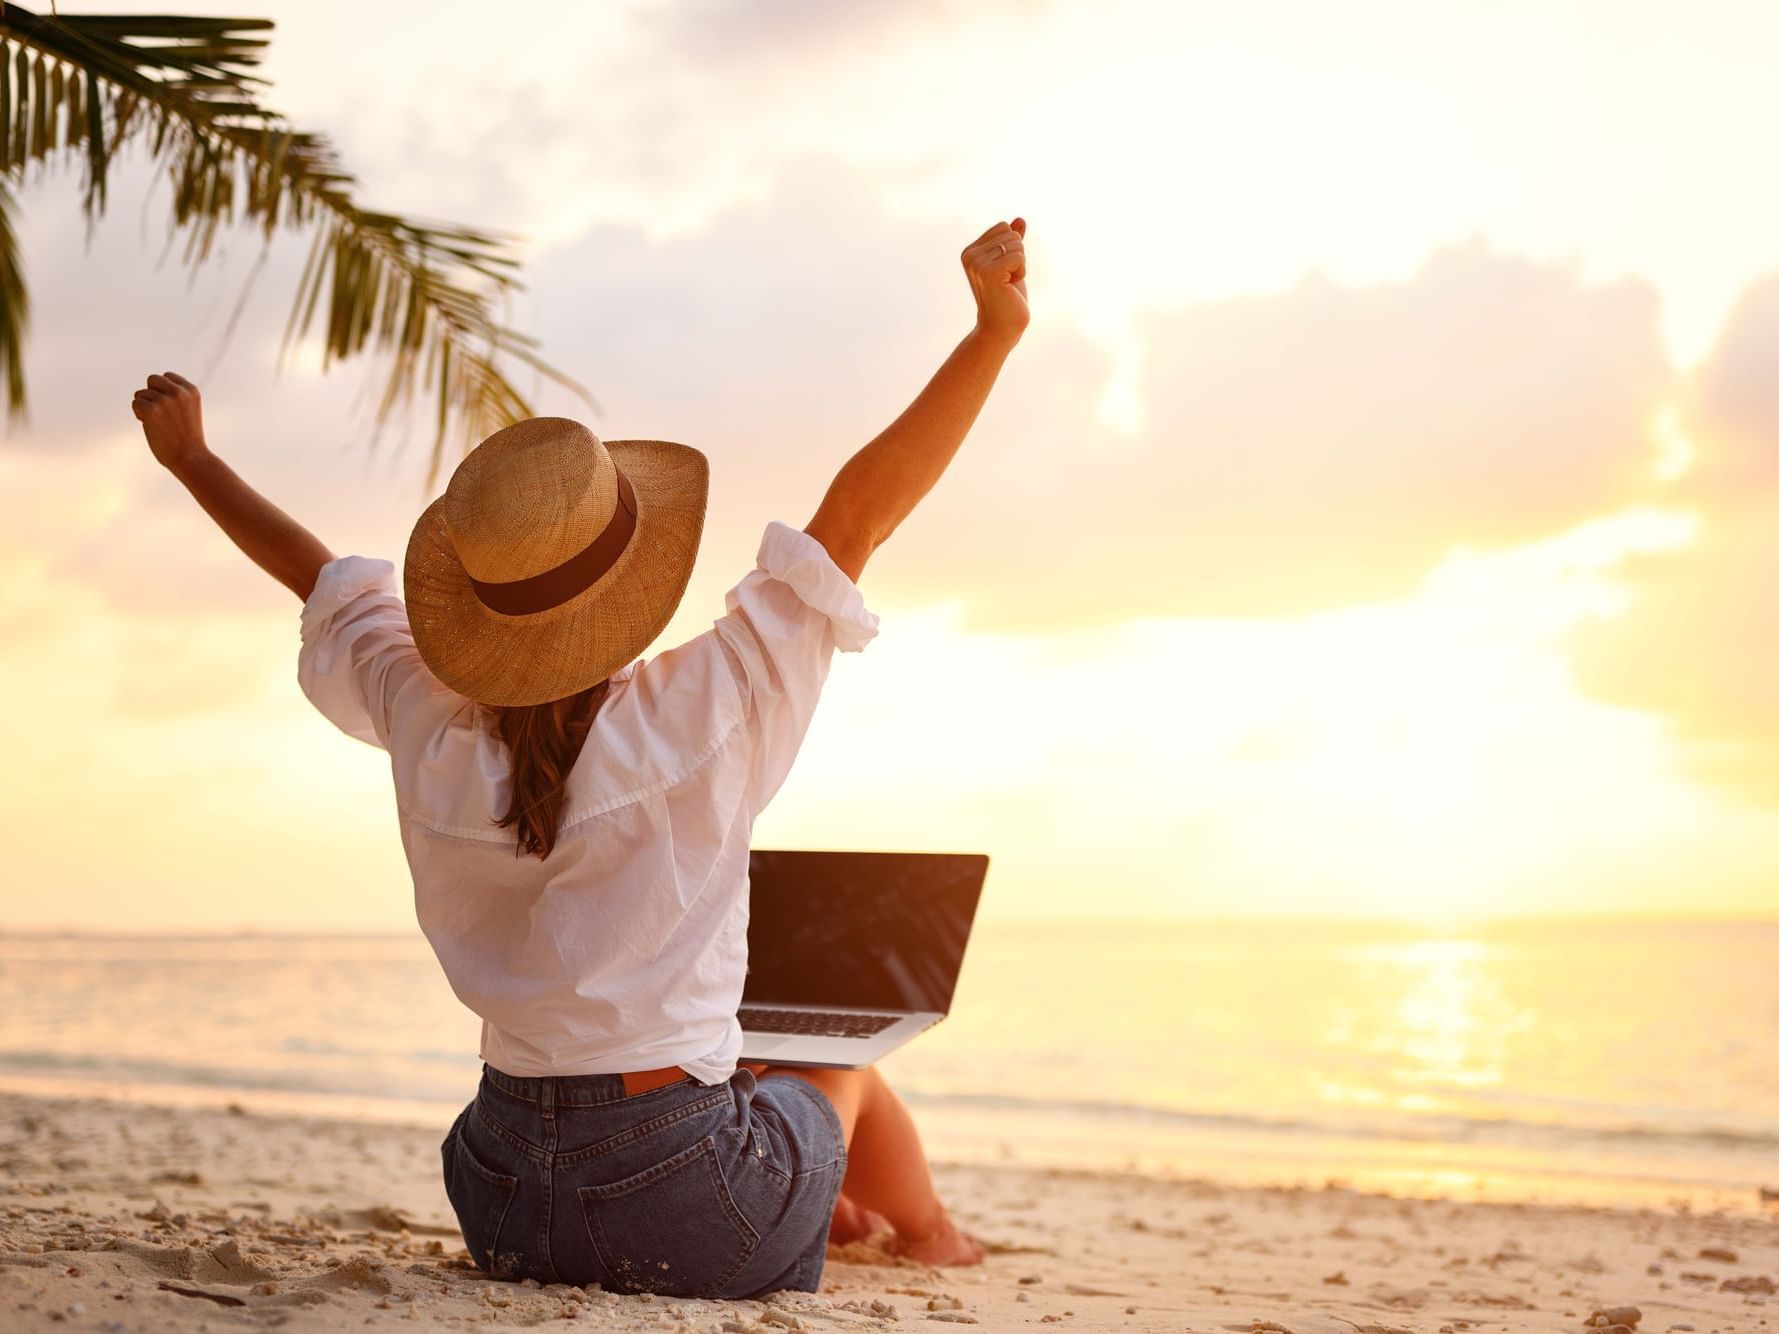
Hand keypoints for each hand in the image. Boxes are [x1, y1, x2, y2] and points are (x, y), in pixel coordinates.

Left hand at [132, 371, 211, 472]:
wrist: (190, 458)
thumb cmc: (188, 438)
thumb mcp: (189, 410)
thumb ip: (175, 397)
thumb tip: (148, 390)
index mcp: (191, 390)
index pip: (168, 376)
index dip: (164, 391)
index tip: (170, 408)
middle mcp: (179, 392)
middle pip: (152, 379)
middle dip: (151, 394)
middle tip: (159, 413)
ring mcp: (165, 400)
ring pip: (141, 393)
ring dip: (145, 406)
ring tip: (157, 423)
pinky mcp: (152, 410)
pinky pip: (136, 404)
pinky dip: (139, 414)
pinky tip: (149, 425)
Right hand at [962, 216, 1027, 347]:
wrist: (1001, 328)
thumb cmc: (1007, 298)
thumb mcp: (1011, 265)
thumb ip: (1012, 242)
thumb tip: (1020, 220)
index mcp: (970, 251)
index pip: (1003, 227)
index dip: (1012, 248)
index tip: (1004, 270)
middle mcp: (970, 255)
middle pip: (1011, 234)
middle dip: (1018, 256)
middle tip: (1007, 279)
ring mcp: (977, 264)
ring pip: (1016, 244)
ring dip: (1020, 265)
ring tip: (1007, 284)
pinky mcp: (989, 272)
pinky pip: (1019, 256)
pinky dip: (1021, 271)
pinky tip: (1010, 286)